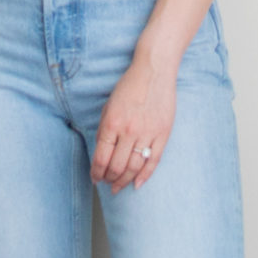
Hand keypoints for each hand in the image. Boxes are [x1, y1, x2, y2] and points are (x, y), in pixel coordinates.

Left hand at [91, 56, 175, 192]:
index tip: (95, 178)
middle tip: (106, 183)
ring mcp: (147, 133)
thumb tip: (101, 154)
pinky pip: (153, 161)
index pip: (101, 158)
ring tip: (118, 186)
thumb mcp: (108, 106)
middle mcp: (129, 131)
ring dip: (124, 181)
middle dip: (109, 179)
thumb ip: (104, 130)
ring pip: (134, 167)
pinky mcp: (163, 134)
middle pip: (117, 167)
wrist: (154, 71)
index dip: (96, 173)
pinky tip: (137, 184)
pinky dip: (145, 176)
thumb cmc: (129, 87)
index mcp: (112, 123)